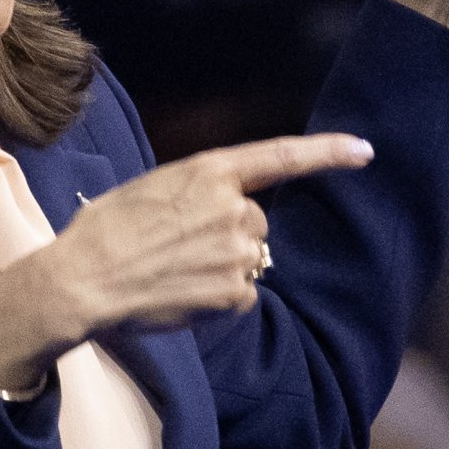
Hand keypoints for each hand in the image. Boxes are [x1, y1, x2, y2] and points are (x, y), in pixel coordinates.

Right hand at [0, 132, 373, 393]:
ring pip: (248, 258)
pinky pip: (240, 293)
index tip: (364, 151)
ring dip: (223, 265)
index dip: (328, 153)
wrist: (84, 280)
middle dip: (228, 232)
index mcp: (210, 172)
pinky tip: (181, 293)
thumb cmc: (106, 230)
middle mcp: (234, 208)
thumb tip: (228, 205)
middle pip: (255, 221)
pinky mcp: (235, 293)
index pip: (282, 156)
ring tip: (174, 270)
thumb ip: (200, 190)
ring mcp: (238, 253)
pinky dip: (218, 297)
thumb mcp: (154, 188)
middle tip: (178, 244)